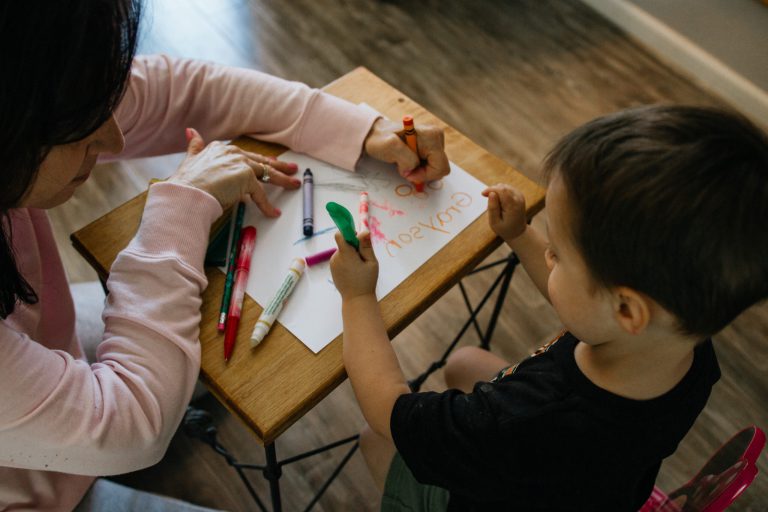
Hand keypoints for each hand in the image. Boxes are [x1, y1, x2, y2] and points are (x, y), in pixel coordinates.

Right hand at [167, 128, 299, 213]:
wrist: (186, 194)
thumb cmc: (186, 184)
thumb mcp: (189, 160)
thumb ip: (194, 146)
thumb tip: (191, 131)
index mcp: (220, 148)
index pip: (246, 155)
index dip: (259, 160)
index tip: (271, 162)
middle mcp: (232, 152)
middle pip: (261, 161)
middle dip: (279, 166)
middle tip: (292, 169)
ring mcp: (240, 163)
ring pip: (267, 173)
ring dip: (283, 180)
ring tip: (294, 185)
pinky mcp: (246, 177)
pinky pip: (260, 194)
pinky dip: (267, 205)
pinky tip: (273, 212)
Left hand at [330, 231, 378, 300]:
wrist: (356, 299)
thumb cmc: (366, 281)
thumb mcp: (371, 263)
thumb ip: (367, 246)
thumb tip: (364, 231)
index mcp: (346, 255)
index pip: (340, 235)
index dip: (348, 232)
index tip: (357, 238)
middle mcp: (336, 257)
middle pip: (343, 243)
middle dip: (353, 246)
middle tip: (363, 257)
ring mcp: (333, 263)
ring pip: (342, 251)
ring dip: (350, 254)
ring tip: (359, 266)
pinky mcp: (332, 269)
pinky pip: (340, 258)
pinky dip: (347, 260)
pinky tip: (353, 271)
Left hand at [363, 118, 449, 182]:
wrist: (376, 135)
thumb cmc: (381, 140)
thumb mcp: (389, 147)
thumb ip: (405, 158)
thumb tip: (412, 169)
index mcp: (432, 136)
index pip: (440, 167)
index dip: (424, 175)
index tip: (407, 172)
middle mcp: (437, 137)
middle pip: (440, 168)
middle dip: (423, 173)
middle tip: (405, 168)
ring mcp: (435, 142)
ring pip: (436, 168)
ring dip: (420, 171)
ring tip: (405, 162)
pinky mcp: (431, 147)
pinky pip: (432, 166)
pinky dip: (420, 168)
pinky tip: (408, 161)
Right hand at [482, 184, 527, 241]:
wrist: (517, 232)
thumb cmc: (504, 229)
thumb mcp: (495, 222)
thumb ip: (492, 208)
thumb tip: (491, 193)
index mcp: (513, 206)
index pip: (501, 190)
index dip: (490, 189)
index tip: (483, 194)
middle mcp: (518, 199)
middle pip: (503, 187)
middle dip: (493, 191)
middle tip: (489, 202)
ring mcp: (520, 196)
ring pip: (505, 186)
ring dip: (497, 192)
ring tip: (495, 204)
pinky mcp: (519, 195)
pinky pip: (507, 188)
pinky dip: (501, 193)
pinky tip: (499, 202)